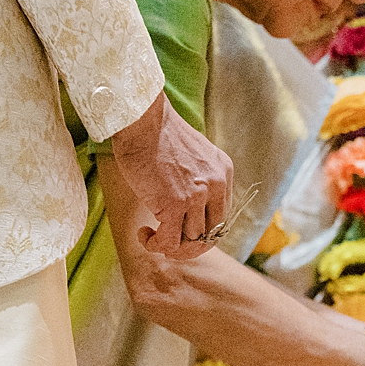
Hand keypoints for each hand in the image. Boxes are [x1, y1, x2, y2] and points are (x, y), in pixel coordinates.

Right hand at [111, 90, 233, 258]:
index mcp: (223, 172)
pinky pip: (171, 241)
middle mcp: (216, 185)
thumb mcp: (191, 154)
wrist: (141, 119)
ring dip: (170, 246)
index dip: (202, 230)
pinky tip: (145, 234)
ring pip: (192, 240)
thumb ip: (198, 177)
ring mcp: (197, 196)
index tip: (182, 229)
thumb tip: (188, 204)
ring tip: (152, 236)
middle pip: (211, 233)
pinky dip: (157, 245)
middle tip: (168, 242)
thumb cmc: (155, 133)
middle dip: (190, 245)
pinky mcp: (175, 204)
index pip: (221, 216)